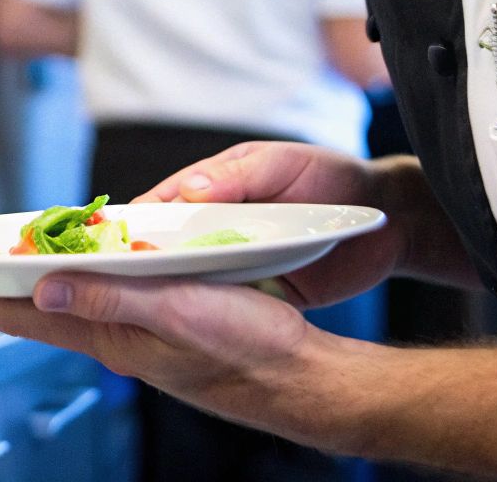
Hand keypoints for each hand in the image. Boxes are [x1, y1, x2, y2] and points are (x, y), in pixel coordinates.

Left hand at [0, 273, 340, 442]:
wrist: (300, 378)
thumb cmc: (247, 349)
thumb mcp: (175, 314)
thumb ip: (110, 300)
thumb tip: (44, 290)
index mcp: (111, 337)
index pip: (27, 317)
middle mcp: (118, 339)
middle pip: (46, 306)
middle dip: (16, 275)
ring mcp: (141, 335)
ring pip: (81, 299)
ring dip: (55, 271)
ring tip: (32, 242)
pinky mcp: (166, 326)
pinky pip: (116, 297)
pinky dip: (97, 274)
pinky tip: (104, 257)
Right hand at [132, 141, 416, 305]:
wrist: (388, 221)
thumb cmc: (332, 177)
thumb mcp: (285, 165)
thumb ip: (241, 175)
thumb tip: (190, 191)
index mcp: (216, 186)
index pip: (162, 204)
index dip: (134, 223)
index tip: (109, 243)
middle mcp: (217, 224)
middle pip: (167, 247)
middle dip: (140, 264)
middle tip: (112, 287)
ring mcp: (236, 259)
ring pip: (191, 279)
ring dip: (168, 293)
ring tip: (138, 314)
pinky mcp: (260, 292)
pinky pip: (225, 306)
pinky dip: (206, 315)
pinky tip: (186, 331)